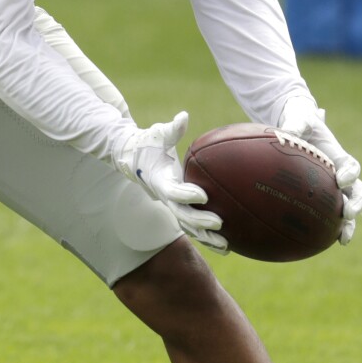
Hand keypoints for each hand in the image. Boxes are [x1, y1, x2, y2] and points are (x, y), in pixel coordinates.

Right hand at [117, 111, 227, 253]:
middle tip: (219, 222)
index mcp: (159, 180)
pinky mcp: (178, 209)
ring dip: (206, 237)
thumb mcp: (157, 134)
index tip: (203, 195)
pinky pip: (193, 228)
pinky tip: (227, 246)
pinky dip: (208, 238)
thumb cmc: (148, 144)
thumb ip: (170, 129)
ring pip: (188, 227)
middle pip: (182, 215)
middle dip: (200, 221)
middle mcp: (164, 197)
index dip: (186, 194)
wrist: (134, 160)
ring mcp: (171, 206)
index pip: (172, 191)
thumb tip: (183, 116)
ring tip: (227, 245)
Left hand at [278, 96, 361, 244]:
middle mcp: (338, 173)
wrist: (294, 124)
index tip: (341, 179)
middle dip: (357, 203)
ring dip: (348, 225)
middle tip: (349, 213)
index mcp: (336, 155)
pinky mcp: (319, 196)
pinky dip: (325, 229)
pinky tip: (317, 242)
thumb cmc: (298, 119)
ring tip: (343, 239)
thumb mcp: (297, 118)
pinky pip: (325, 214)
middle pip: (356, 192)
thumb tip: (287, 133)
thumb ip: (295, 124)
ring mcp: (330, 187)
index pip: (350, 165)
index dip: (350, 173)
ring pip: (346, 209)